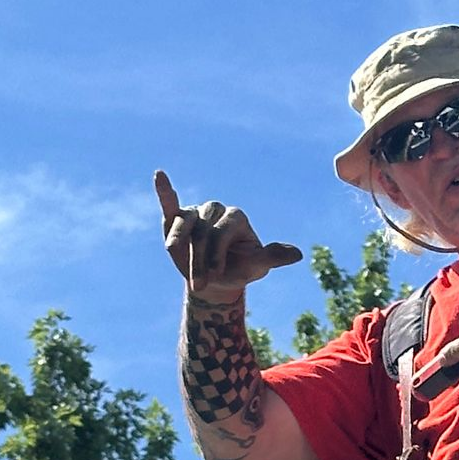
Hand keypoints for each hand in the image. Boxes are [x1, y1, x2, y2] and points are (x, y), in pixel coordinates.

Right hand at [154, 170, 301, 302]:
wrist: (214, 282)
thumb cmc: (238, 270)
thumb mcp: (256, 267)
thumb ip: (272, 257)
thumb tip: (298, 254)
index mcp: (236, 218)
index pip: (223, 229)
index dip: (216, 252)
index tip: (215, 274)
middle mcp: (216, 211)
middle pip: (203, 229)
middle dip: (199, 257)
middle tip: (200, 283)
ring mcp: (196, 213)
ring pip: (185, 223)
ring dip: (179, 243)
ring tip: (177, 262)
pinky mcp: (176, 218)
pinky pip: (170, 202)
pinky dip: (164, 191)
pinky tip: (159, 176)